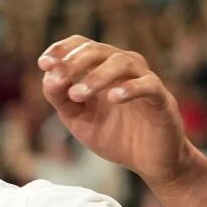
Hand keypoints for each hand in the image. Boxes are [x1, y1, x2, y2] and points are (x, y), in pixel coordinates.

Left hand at [36, 37, 199, 186]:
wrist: (149, 162)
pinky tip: (113, 97)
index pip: (82, 45)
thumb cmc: (115, 135)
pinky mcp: (162, 99)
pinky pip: (148, 85)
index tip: (43, 63)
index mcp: (102, 68)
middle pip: (99, 50)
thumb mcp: (78, 119)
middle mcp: (124, 67)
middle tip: (58, 80)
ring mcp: (145, 80)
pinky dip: (130, 88)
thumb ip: (61, 99)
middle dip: (74, 62)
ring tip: (77, 94)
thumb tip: (47, 77)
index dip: (62, 49)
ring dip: (96, 76)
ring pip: (122, 63)